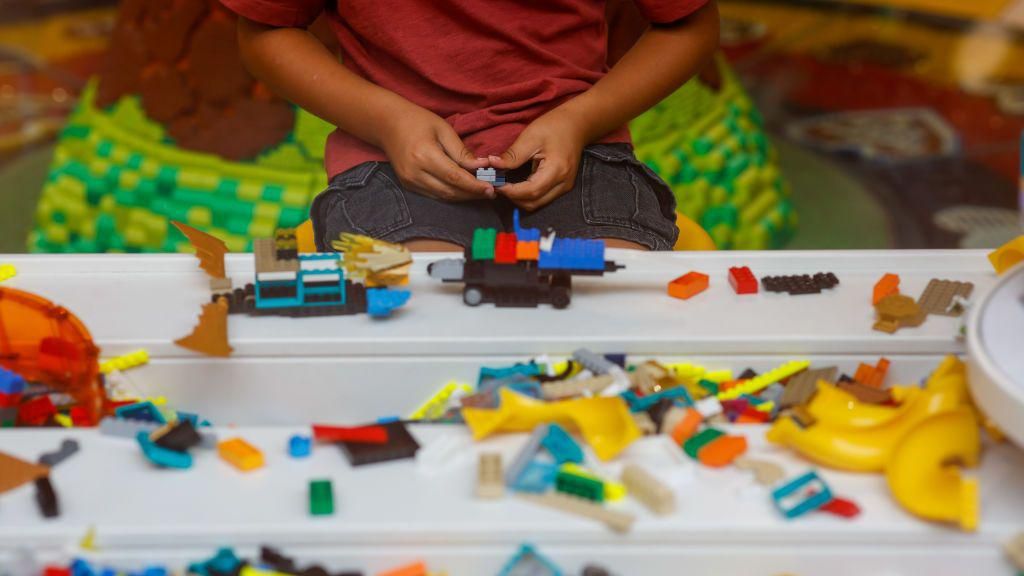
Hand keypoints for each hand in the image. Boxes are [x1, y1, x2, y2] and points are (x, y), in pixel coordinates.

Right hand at [379, 103, 493, 201]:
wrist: (387, 124)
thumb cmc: (418, 121)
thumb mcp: (443, 129)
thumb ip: (462, 151)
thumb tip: (482, 167)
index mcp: (424, 156)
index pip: (455, 177)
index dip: (474, 185)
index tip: (491, 188)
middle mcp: (415, 173)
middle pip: (450, 191)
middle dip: (471, 194)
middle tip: (490, 192)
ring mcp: (409, 181)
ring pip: (443, 196)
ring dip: (463, 196)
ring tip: (480, 193)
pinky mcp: (408, 185)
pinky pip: (434, 195)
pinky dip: (450, 194)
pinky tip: (463, 190)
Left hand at [489, 108, 586, 210]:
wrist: (576, 125)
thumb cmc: (554, 127)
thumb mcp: (531, 137)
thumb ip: (513, 155)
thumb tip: (492, 164)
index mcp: (557, 170)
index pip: (530, 191)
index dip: (511, 192)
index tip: (496, 184)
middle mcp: (563, 183)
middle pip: (534, 202)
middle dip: (513, 197)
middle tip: (498, 185)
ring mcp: (565, 187)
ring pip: (537, 203)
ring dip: (520, 198)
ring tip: (507, 185)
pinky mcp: (563, 187)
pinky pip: (542, 198)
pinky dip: (528, 195)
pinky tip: (518, 184)